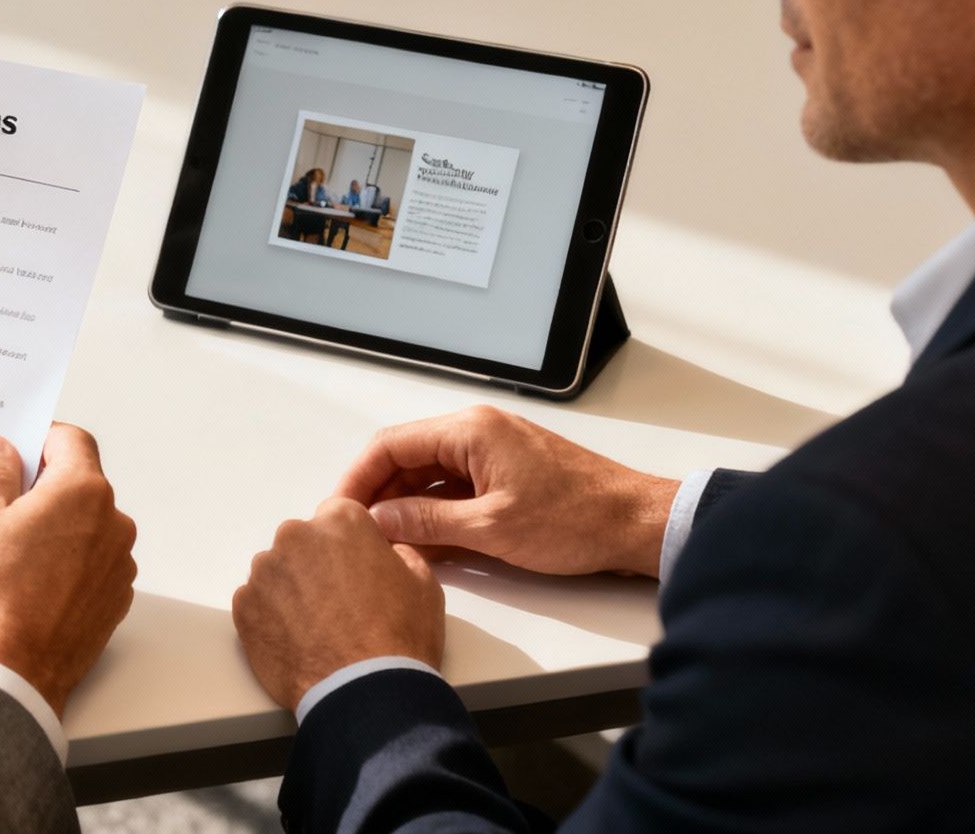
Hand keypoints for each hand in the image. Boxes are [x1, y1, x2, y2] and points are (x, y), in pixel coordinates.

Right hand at [0, 424, 136, 715]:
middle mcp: (113, 525)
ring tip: (10, 556)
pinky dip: (65, 566)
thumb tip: (3, 450)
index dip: (39, 439)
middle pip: (80, 486)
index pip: (71, 440)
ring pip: (85, 529)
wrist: (9, 672)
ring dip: (56, 530)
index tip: (15, 453)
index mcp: (84, 492)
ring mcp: (118, 567)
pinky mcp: (113, 603)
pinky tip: (28, 585)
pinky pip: (90, 567)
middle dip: (43, 490)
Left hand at [232, 498, 443, 713]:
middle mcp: (296, 536)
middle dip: (317, 566)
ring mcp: (265, 572)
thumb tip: (385, 554)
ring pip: (277, 572)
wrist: (365, 692)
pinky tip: (297, 641)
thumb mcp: (422, 581)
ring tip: (318, 628)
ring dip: (292, 591)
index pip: (338, 518)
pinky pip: (257, 603)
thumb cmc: (398, 637)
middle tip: (339, 605)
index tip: (354, 572)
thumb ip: (397, 552)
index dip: (349, 547)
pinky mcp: (243, 607)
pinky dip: (272, 617)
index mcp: (340, 521)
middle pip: (303, 543)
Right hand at [338, 405, 679, 577]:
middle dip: (378, 495)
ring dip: (406, 507)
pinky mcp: (506, 476)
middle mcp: (477, 432)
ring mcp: (493, 453)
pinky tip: (422, 544)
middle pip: (406, 458)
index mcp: (469, 430)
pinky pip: (455, 489)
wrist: (636, 524)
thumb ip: (426, 521)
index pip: (390, 444)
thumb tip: (379, 521)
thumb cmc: (576, 518)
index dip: (358, 479)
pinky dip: (436, 513)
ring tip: (383, 544)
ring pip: (429, 476)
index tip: (338, 511)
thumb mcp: (490, 528)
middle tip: (355, 533)